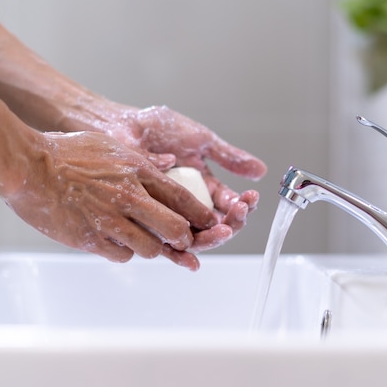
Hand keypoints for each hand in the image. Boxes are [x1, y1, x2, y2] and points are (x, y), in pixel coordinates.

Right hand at [3, 131, 218, 269]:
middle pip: (175, 229)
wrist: (28, 166)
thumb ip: (142, 161)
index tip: (209, 224)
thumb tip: (167, 167)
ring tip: (140, 238)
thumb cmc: (67, 153)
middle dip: (183, 240)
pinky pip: (122, 256)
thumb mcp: (112, 147)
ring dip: (151, 247)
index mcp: (137, 171)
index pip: (182, 198)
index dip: (200, 215)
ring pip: (150, 249)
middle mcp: (129, 197)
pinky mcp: (91, 239)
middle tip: (182, 243)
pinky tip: (115, 242)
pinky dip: (124, 252)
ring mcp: (110, 220)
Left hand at [107, 105, 266, 251]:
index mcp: (203, 185)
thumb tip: (262, 171)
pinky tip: (192, 260)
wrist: (124, 125)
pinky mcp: (149, 220)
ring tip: (225, 229)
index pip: (228, 205)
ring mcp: (170, 212)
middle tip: (239, 213)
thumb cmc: (158, 128)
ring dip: (214, 238)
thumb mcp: (202, 141)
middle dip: (233, 223)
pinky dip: (179, 255)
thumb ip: (230, 158)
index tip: (249, 199)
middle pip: (216, 225)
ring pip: (196, 237)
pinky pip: (165, 244)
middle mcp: (188, 203)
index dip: (242, 206)